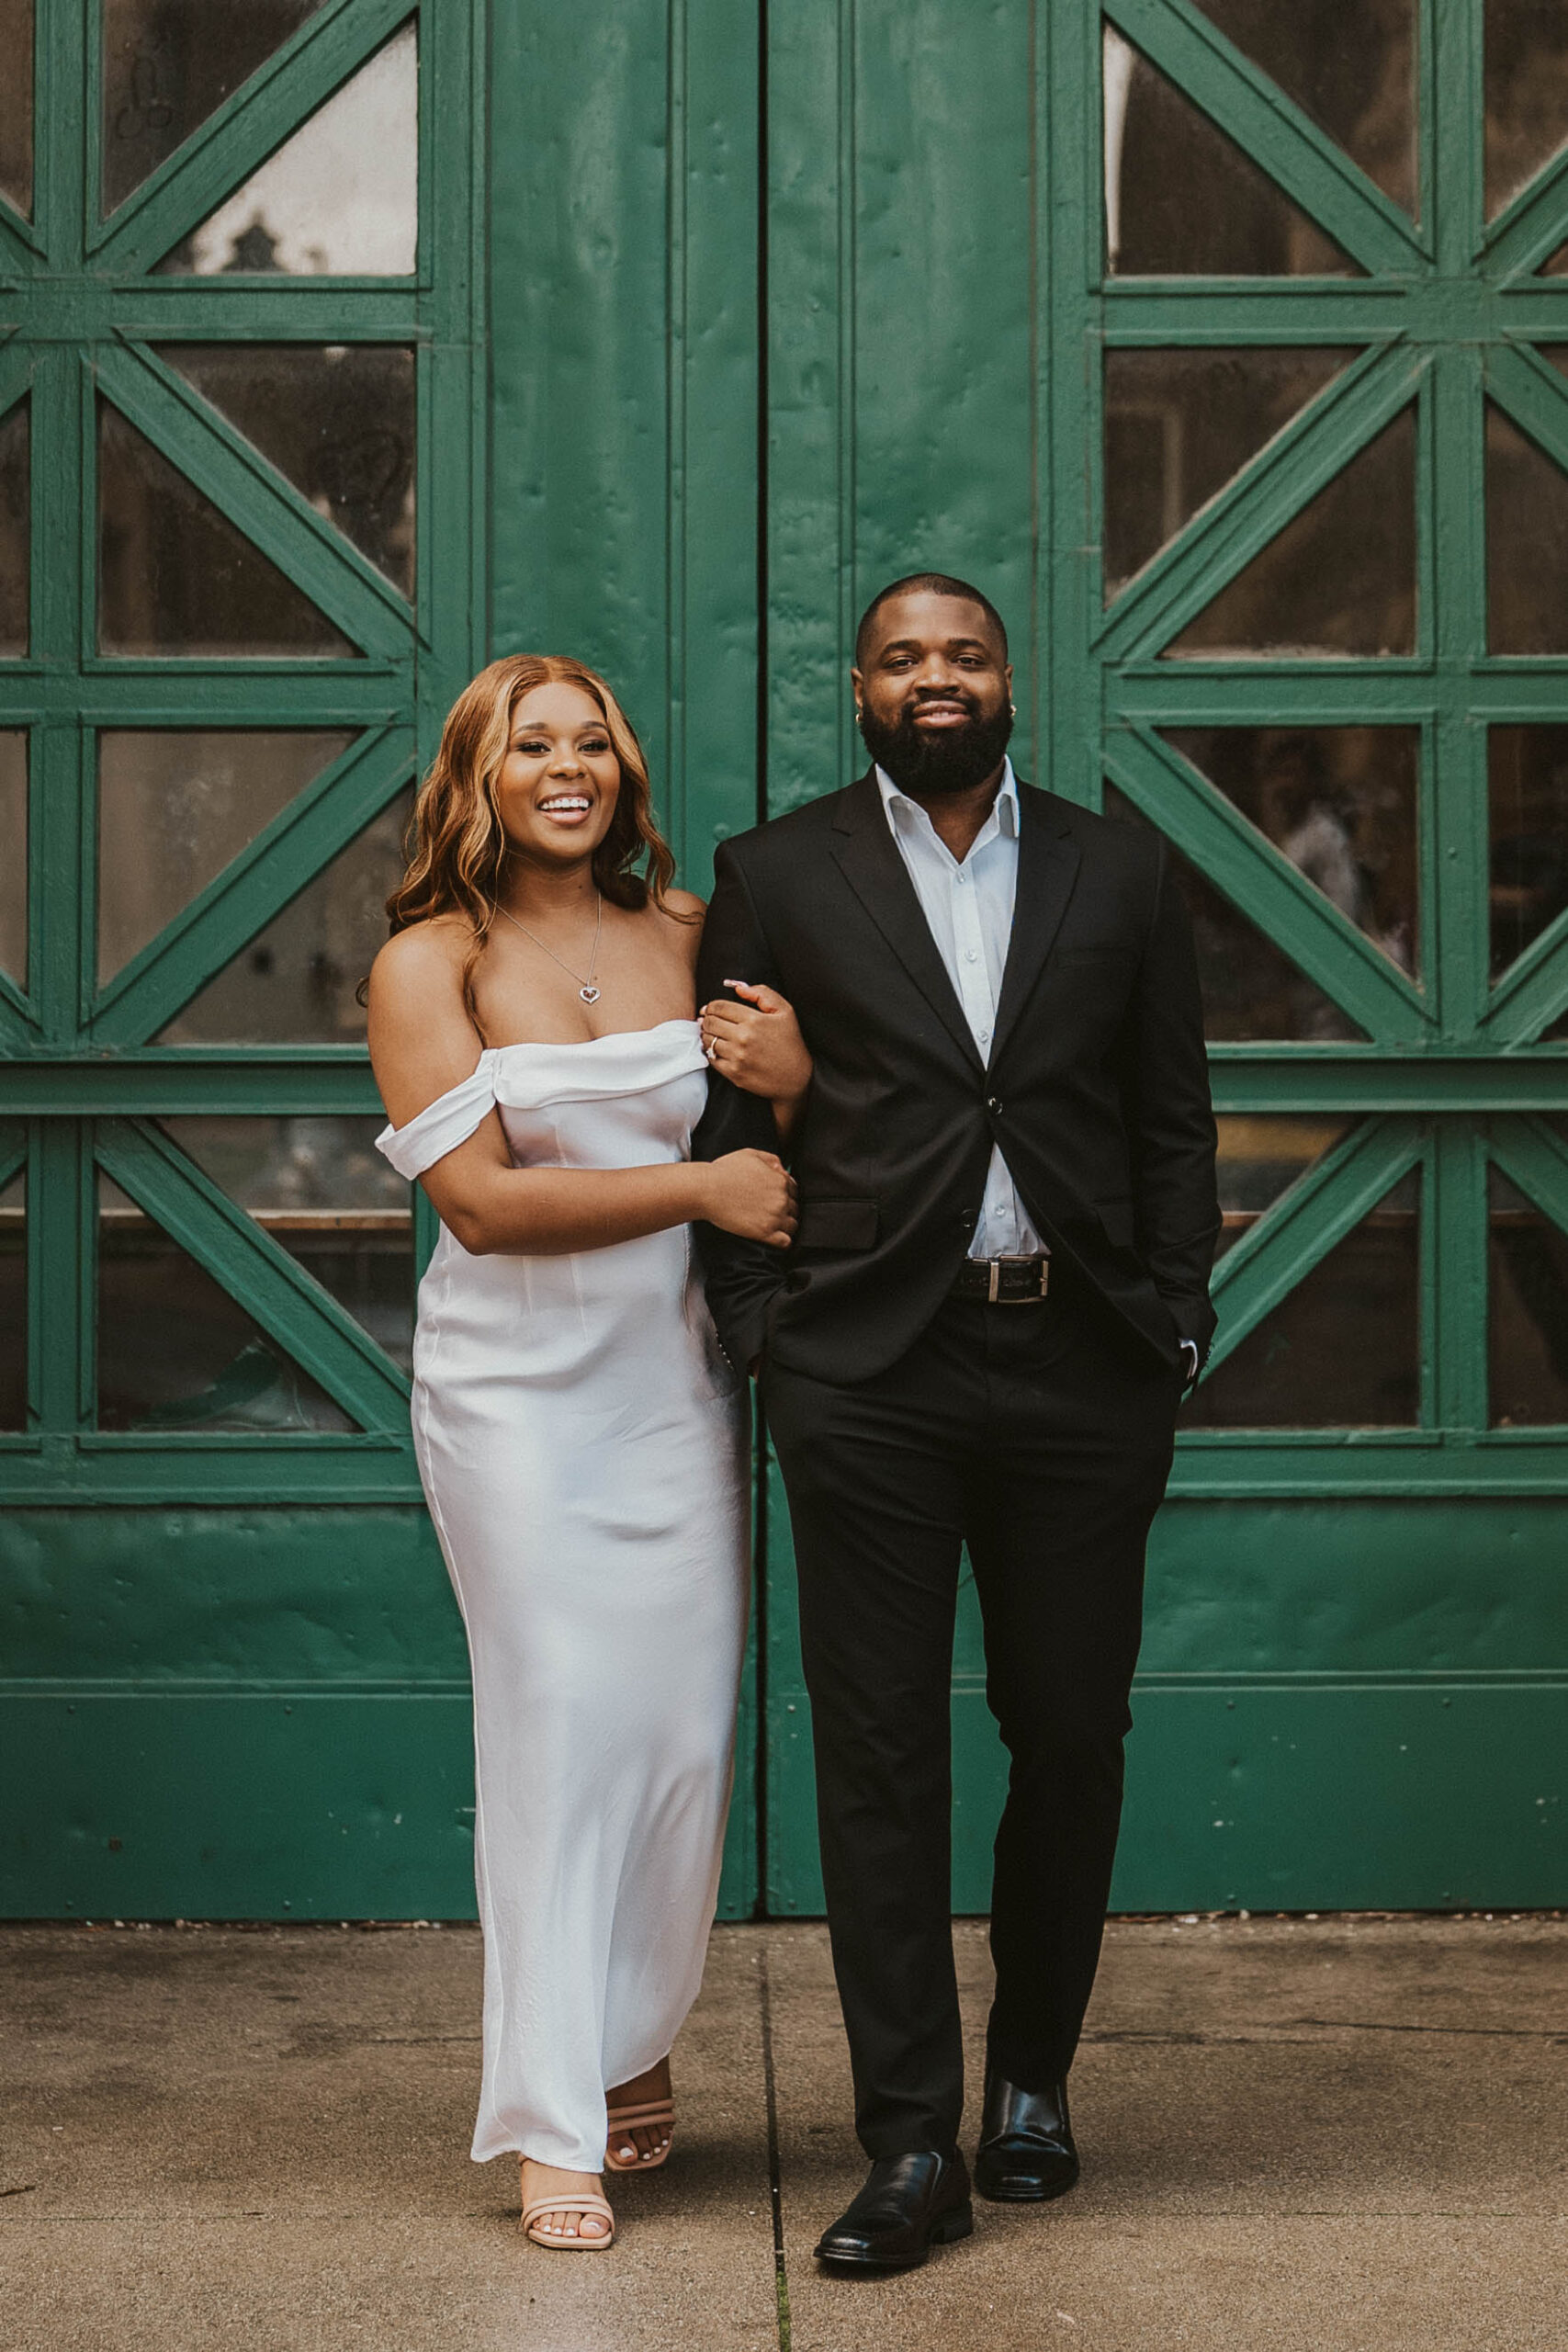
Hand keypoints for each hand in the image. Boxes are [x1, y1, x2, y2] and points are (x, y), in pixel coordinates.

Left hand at [700, 981, 812, 1105]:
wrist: (796, 1078)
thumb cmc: (790, 1042)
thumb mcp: (784, 1011)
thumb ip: (762, 994)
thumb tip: (738, 988)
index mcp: (754, 1020)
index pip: (719, 1007)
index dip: (711, 1006)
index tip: (711, 1009)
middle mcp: (743, 1038)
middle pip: (710, 1022)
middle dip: (707, 1019)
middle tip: (709, 1020)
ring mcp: (737, 1057)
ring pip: (707, 1040)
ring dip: (707, 1035)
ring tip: (713, 1034)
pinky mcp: (734, 1073)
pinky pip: (711, 1058)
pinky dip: (711, 1052)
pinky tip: (718, 1049)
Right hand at [701, 1149, 797, 1247]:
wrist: (706, 1190)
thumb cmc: (724, 1171)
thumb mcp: (750, 1154)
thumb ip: (771, 1159)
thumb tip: (783, 1169)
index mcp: (780, 1180)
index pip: (794, 1191)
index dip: (785, 1195)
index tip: (775, 1199)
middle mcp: (781, 1199)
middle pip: (795, 1208)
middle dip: (786, 1210)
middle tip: (771, 1212)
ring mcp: (774, 1217)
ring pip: (793, 1226)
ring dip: (785, 1226)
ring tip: (772, 1226)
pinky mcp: (764, 1233)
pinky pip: (785, 1242)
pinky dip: (783, 1241)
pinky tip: (774, 1238)